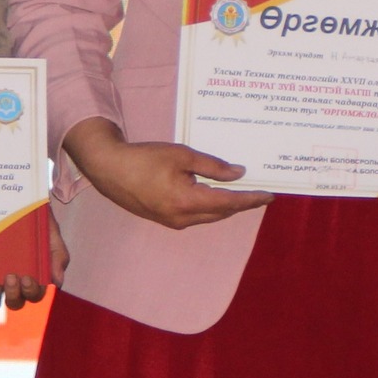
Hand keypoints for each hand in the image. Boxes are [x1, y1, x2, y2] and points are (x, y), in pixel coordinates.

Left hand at [0, 213, 69, 311]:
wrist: (16, 203)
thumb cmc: (37, 221)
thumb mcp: (51, 233)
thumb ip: (58, 255)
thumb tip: (56, 281)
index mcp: (34, 276)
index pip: (35, 294)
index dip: (32, 291)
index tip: (28, 278)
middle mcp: (15, 281)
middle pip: (15, 301)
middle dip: (13, 294)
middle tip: (12, 277)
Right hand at [62, 119, 269, 230]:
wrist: (108, 169)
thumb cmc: (144, 158)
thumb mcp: (182, 155)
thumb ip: (213, 166)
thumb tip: (238, 173)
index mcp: (187, 202)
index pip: (229, 202)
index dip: (251, 199)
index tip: (269, 195)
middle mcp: (182, 218)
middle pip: (221, 212)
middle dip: (242, 203)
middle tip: (260, 192)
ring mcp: (172, 222)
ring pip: (209, 215)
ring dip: (226, 205)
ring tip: (243, 192)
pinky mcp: (165, 219)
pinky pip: (196, 215)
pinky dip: (210, 205)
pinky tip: (215, 193)